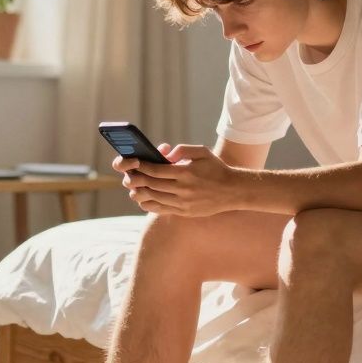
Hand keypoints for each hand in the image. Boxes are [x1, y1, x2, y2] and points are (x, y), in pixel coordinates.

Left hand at [116, 143, 239, 216]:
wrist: (232, 190)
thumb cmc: (215, 168)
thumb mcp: (202, 152)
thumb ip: (182, 149)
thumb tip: (165, 154)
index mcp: (185, 173)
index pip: (155, 170)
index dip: (141, 166)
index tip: (133, 162)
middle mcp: (183, 189)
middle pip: (151, 185)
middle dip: (137, 179)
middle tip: (129, 174)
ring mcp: (183, 203)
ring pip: (153, 198)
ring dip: (140, 192)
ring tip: (134, 186)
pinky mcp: (184, 212)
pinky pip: (161, 209)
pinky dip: (149, 204)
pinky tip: (144, 198)